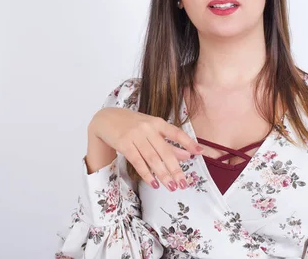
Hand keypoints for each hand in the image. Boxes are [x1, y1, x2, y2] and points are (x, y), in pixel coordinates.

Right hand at [88, 107, 202, 191]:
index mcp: (158, 122)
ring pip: (152, 159)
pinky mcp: (124, 144)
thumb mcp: (152, 130)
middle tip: (184, 183)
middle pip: (165, 151)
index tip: (200, 153)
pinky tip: (154, 183)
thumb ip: (169, 143)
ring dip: (163, 175)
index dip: (188, 143)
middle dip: (175, 169)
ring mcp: (135, 136)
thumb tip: (187, 155)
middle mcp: (148, 128)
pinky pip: (138, 162)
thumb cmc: (133, 125)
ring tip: (172, 187)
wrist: (107, 119)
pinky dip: (147, 174)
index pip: (176, 133)